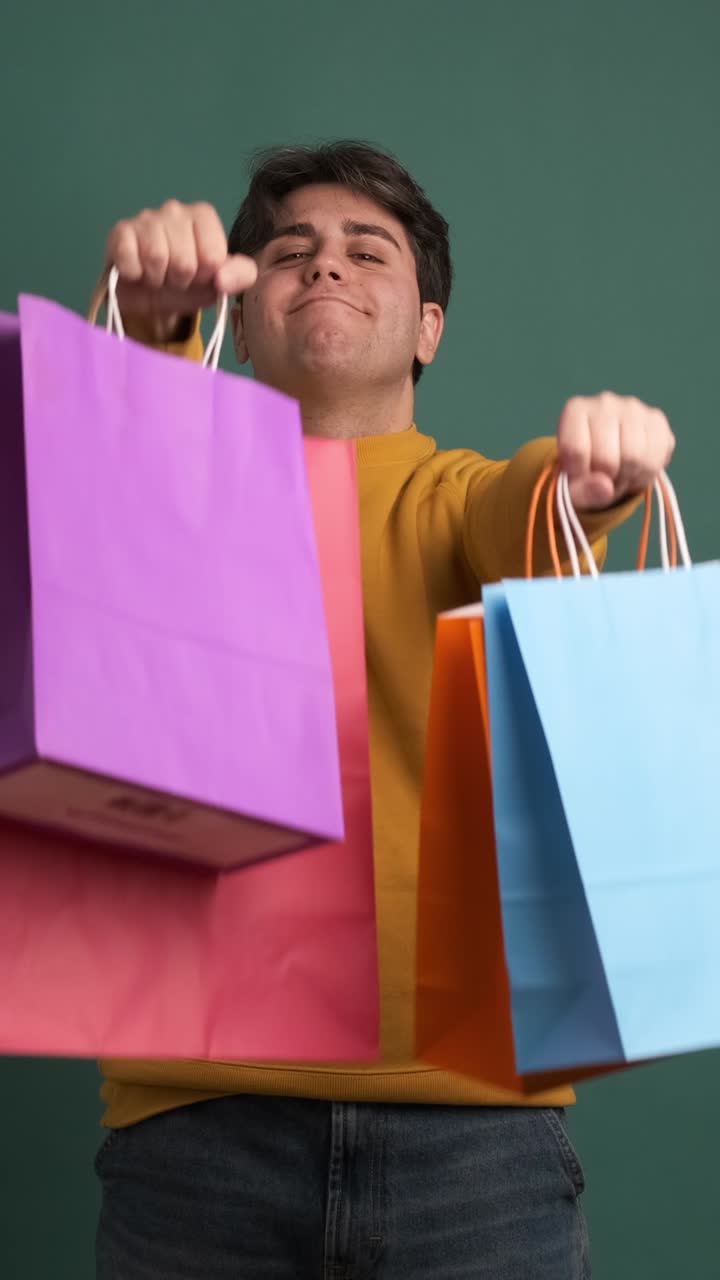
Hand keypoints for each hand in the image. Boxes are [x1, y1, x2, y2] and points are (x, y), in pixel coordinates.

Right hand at [104, 200, 257, 337]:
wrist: (151, 296)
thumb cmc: (189, 283)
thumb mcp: (221, 283)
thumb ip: (241, 276)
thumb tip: (222, 278)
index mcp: (203, 216)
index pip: (213, 256)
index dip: (205, 276)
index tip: (198, 275)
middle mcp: (175, 209)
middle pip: (185, 260)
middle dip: (180, 280)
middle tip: (175, 278)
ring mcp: (145, 218)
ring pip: (156, 258)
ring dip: (157, 279)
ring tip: (157, 275)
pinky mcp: (120, 232)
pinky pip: (129, 258)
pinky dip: (134, 274)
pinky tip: (137, 271)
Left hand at [557, 393, 675, 510]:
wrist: (607, 458)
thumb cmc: (582, 469)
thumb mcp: (569, 487)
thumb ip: (578, 492)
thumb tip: (605, 487)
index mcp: (575, 410)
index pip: (576, 451)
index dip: (579, 477)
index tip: (580, 479)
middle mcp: (605, 402)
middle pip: (606, 459)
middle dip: (605, 483)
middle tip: (603, 483)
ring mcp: (635, 408)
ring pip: (634, 460)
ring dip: (626, 481)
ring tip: (618, 478)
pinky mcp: (657, 420)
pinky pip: (655, 460)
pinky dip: (644, 477)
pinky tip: (635, 472)